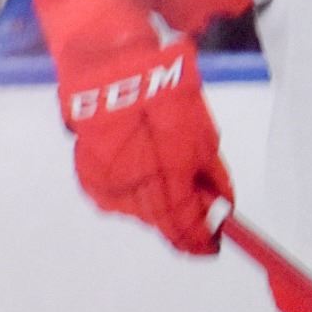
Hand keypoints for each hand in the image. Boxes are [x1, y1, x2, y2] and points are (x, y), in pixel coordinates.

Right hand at [56, 36, 231, 253]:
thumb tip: (222, 207)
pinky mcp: (89, 176)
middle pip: (164, 224)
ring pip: (141, 212)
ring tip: (163, 170)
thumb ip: (212, 176)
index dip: (202, 241)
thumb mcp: (203, 134)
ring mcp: (109, 184)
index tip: (213, 244)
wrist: (113, 67)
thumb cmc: (164, 93)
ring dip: (157, 203)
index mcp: (169, 176)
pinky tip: (138, 164)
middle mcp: (136, 187)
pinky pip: (117, 196)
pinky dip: (132, 189)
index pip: (187, 228)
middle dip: (182, 221)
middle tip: (196, 207)